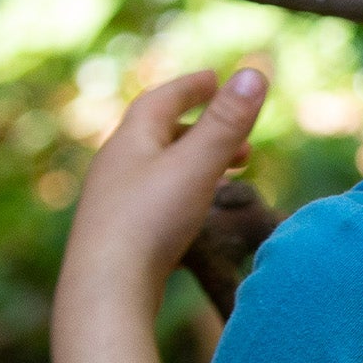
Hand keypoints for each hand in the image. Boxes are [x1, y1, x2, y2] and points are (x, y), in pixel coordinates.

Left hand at [62, 63, 269, 305]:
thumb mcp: (197, 165)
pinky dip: (182, 191)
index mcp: (130, 140)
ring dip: (193, 164)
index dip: (193, 88)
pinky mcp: (118, 234)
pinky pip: (154, 198)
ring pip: (158, 169)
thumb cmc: (150, 222)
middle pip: (160, 134)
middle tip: (242, 141)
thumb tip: (256, 72)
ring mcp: (114, 201)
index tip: (218, 80)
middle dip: (202, 130)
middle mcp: (116, 165)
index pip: (162, 100)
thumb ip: (227, 122)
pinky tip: (194, 213)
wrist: (106, 289)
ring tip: (227, 175)